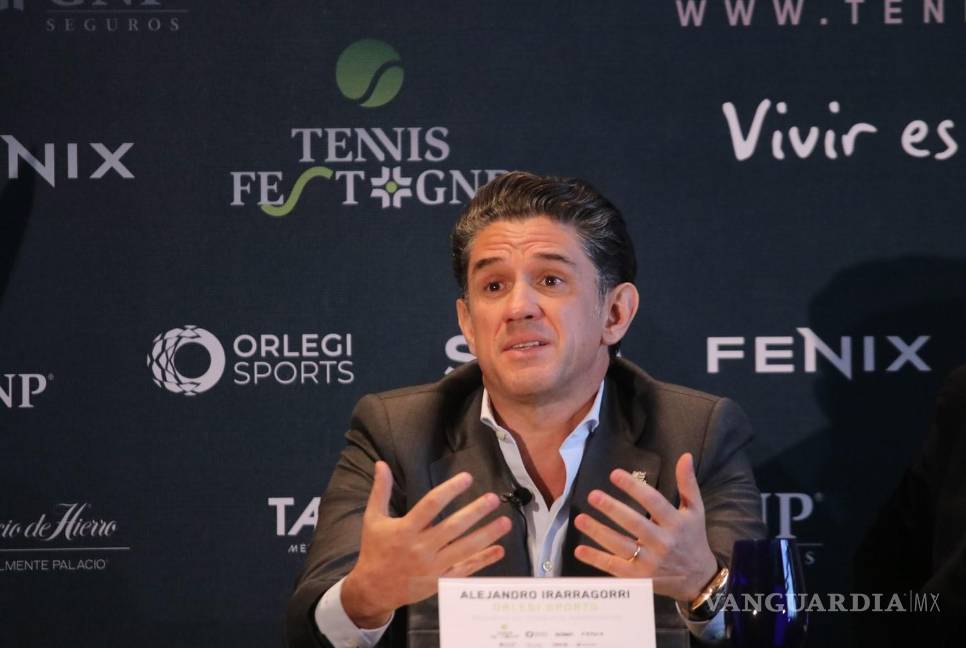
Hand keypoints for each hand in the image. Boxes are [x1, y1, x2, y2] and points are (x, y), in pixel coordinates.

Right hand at [341, 461, 511, 627]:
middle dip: (475, 512)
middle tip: (493, 498)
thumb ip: (380, 491)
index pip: (430, 506)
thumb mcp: (373, 519)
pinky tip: (499, 550)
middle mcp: (421, 548)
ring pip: (464, 550)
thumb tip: (381, 464)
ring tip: (505, 522)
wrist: (373, 589)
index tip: (467, 478)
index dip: (450, 490)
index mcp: (405, 530)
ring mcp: (432, 567)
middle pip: (452, 527)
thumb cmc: (375, 550)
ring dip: (487, 535)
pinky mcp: (440, 582)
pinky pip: (465, 570)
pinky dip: (483, 561)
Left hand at [573, 453, 717, 603]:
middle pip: (634, 524)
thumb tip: (685, 456)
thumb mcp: (695, 511)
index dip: (633, 488)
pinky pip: (615, 568)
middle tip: (593, 495)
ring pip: (620, 546)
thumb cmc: (693, 539)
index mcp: (676, 523)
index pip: (653, 502)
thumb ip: (687, 484)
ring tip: (580, 519)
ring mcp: (650, 562)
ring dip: (598, 532)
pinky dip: (597, 560)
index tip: (615, 474)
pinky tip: (580, 550)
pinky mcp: (640, 578)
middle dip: (612, 509)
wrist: (699, 579)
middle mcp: (662, 543)